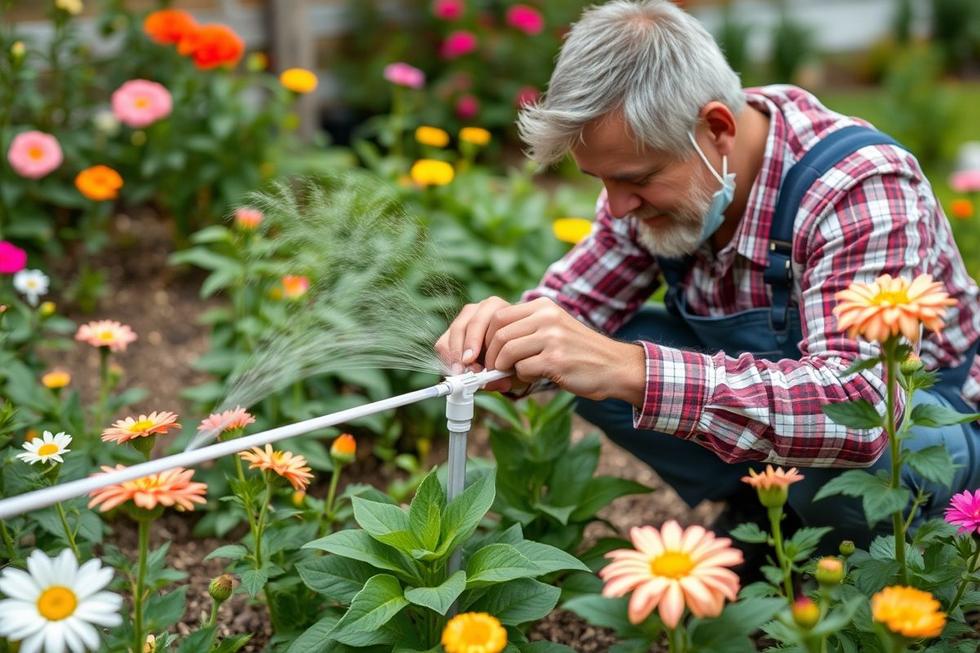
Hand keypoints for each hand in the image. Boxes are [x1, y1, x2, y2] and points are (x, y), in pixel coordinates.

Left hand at [436, 296, 645, 402]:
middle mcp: (546, 317)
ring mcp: (552, 337)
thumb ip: (522, 337)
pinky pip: (522, 368)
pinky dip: (521, 377)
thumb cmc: (579, 354)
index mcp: (542, 307)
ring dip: (503, 368)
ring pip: (506, 350)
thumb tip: (485, 358)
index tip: (480, 355)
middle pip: (497, 332)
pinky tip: (534, 377)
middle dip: (489, 355)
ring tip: (512, 375)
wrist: (615, 366)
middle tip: (491, 370)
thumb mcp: (552, 332)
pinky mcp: (556, 359)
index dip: (483, 337)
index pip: (497, 316)